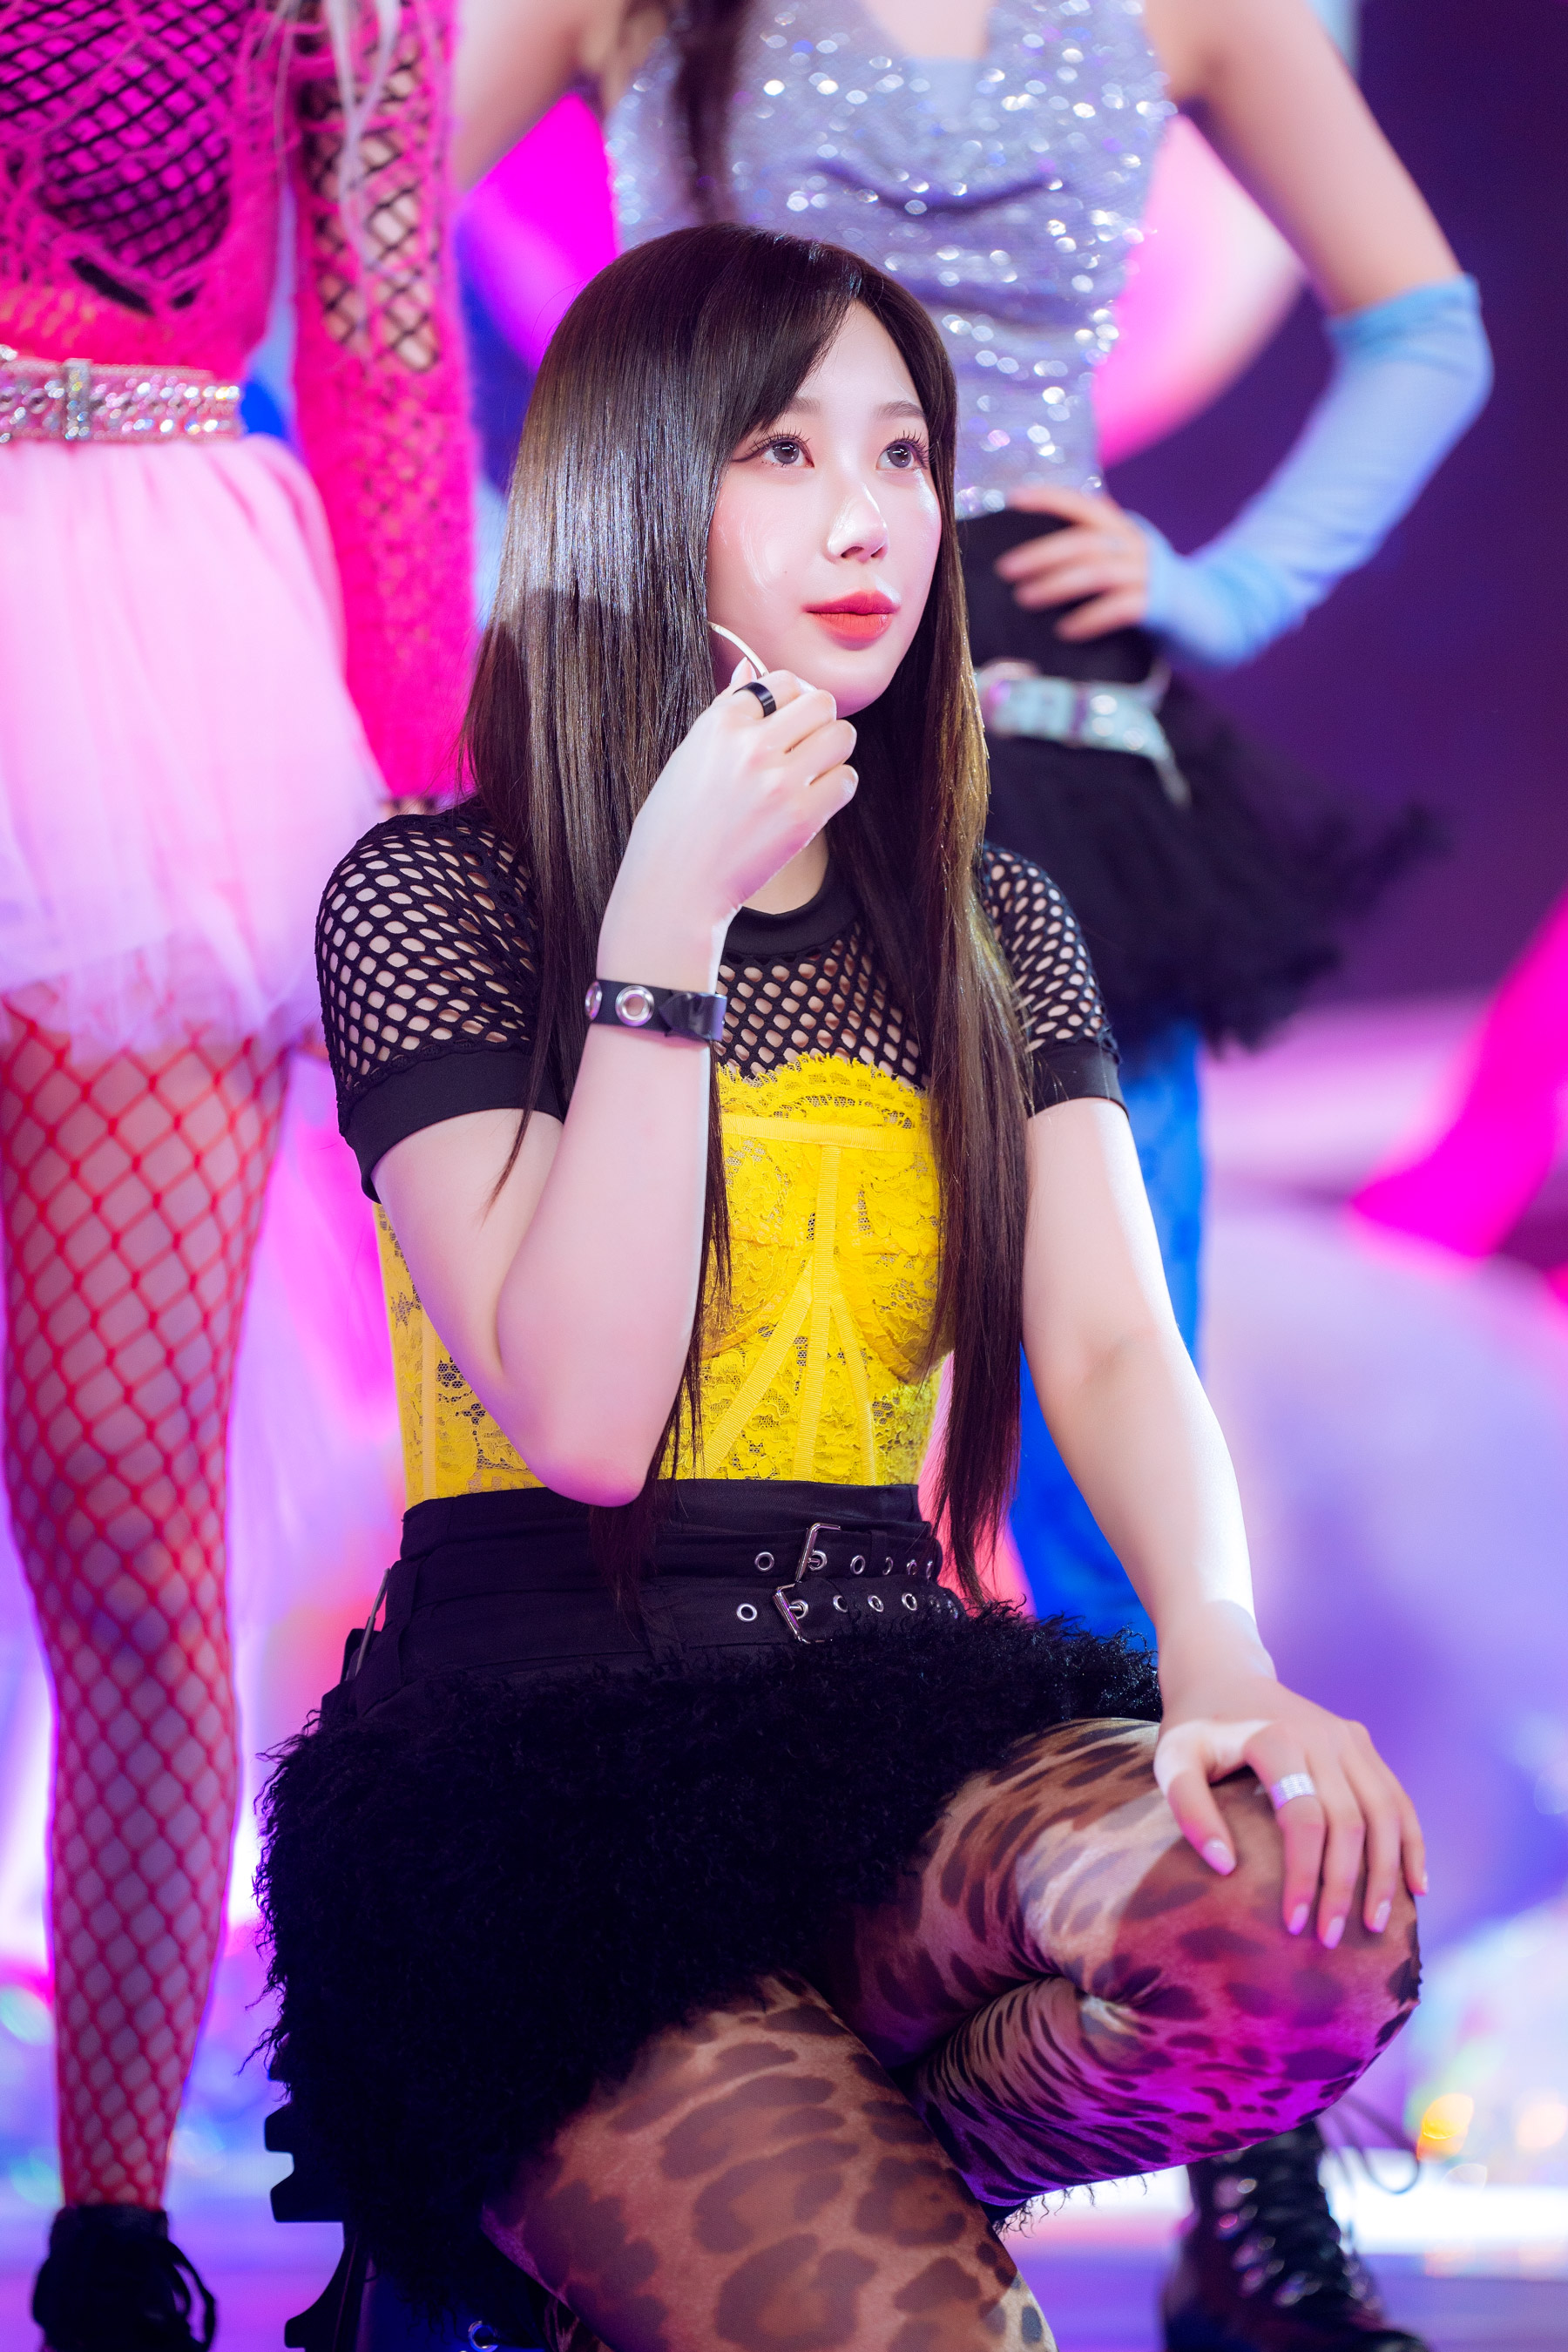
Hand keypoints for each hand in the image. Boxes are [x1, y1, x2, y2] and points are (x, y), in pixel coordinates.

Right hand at [600, 663, 856, 984]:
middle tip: (807, 747)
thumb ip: (724, 711)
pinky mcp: (801, 818)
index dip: (791, 700)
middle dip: (819, 721)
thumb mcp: (688, 757)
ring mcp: (778, 781)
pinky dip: (837, 788)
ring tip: (812, 773)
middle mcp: (750, 745)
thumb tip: (749, 667)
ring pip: (841, 736)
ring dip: (834, 752)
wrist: (675, 888)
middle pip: (820, 701)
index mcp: (719, 724)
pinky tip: (814, 801)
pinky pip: (846, 780)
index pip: (780, 681)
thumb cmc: (675, 825)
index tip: (788, 722)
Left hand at [993, 483, 1150, 636]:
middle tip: (1005, 568)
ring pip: (1098, 572)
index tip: (1014, 499)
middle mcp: (1136, 545)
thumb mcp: (1123, 564)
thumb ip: (1091, 554)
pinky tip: (1065, 631)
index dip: (1050, 498)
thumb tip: (1030, 561)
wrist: (1208, 617)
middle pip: (1085, 540)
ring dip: (1057, 584)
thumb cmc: (1149, 593)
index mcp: (1124, 530)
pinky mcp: (1159, 606)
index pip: (1084, 505)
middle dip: (1041, 553)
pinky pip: (1120, 608)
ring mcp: (1150, 575)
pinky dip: (1089, 618)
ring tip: (1024, 598)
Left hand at [1153, 1663, 1427, 1946]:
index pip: (1303, 1819)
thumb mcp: (1172, 1760)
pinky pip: (1396, 1797)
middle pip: (1350, 1821)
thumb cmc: (1195, 1727)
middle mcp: (1321, 1735)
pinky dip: (1411, 1842)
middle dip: (1345, 1886)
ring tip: (1376, 1925)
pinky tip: (1415, 1885)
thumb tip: (1224, 1866)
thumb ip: (1188, 1809)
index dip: (1304, 1876)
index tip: (1295, 1923)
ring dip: (1386, 1872)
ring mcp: (1347, 1737)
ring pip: (1385, 1812)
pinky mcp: (1361, 1742)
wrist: (1222, 1674)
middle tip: (1331, 1938)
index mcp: (1275, 1737)